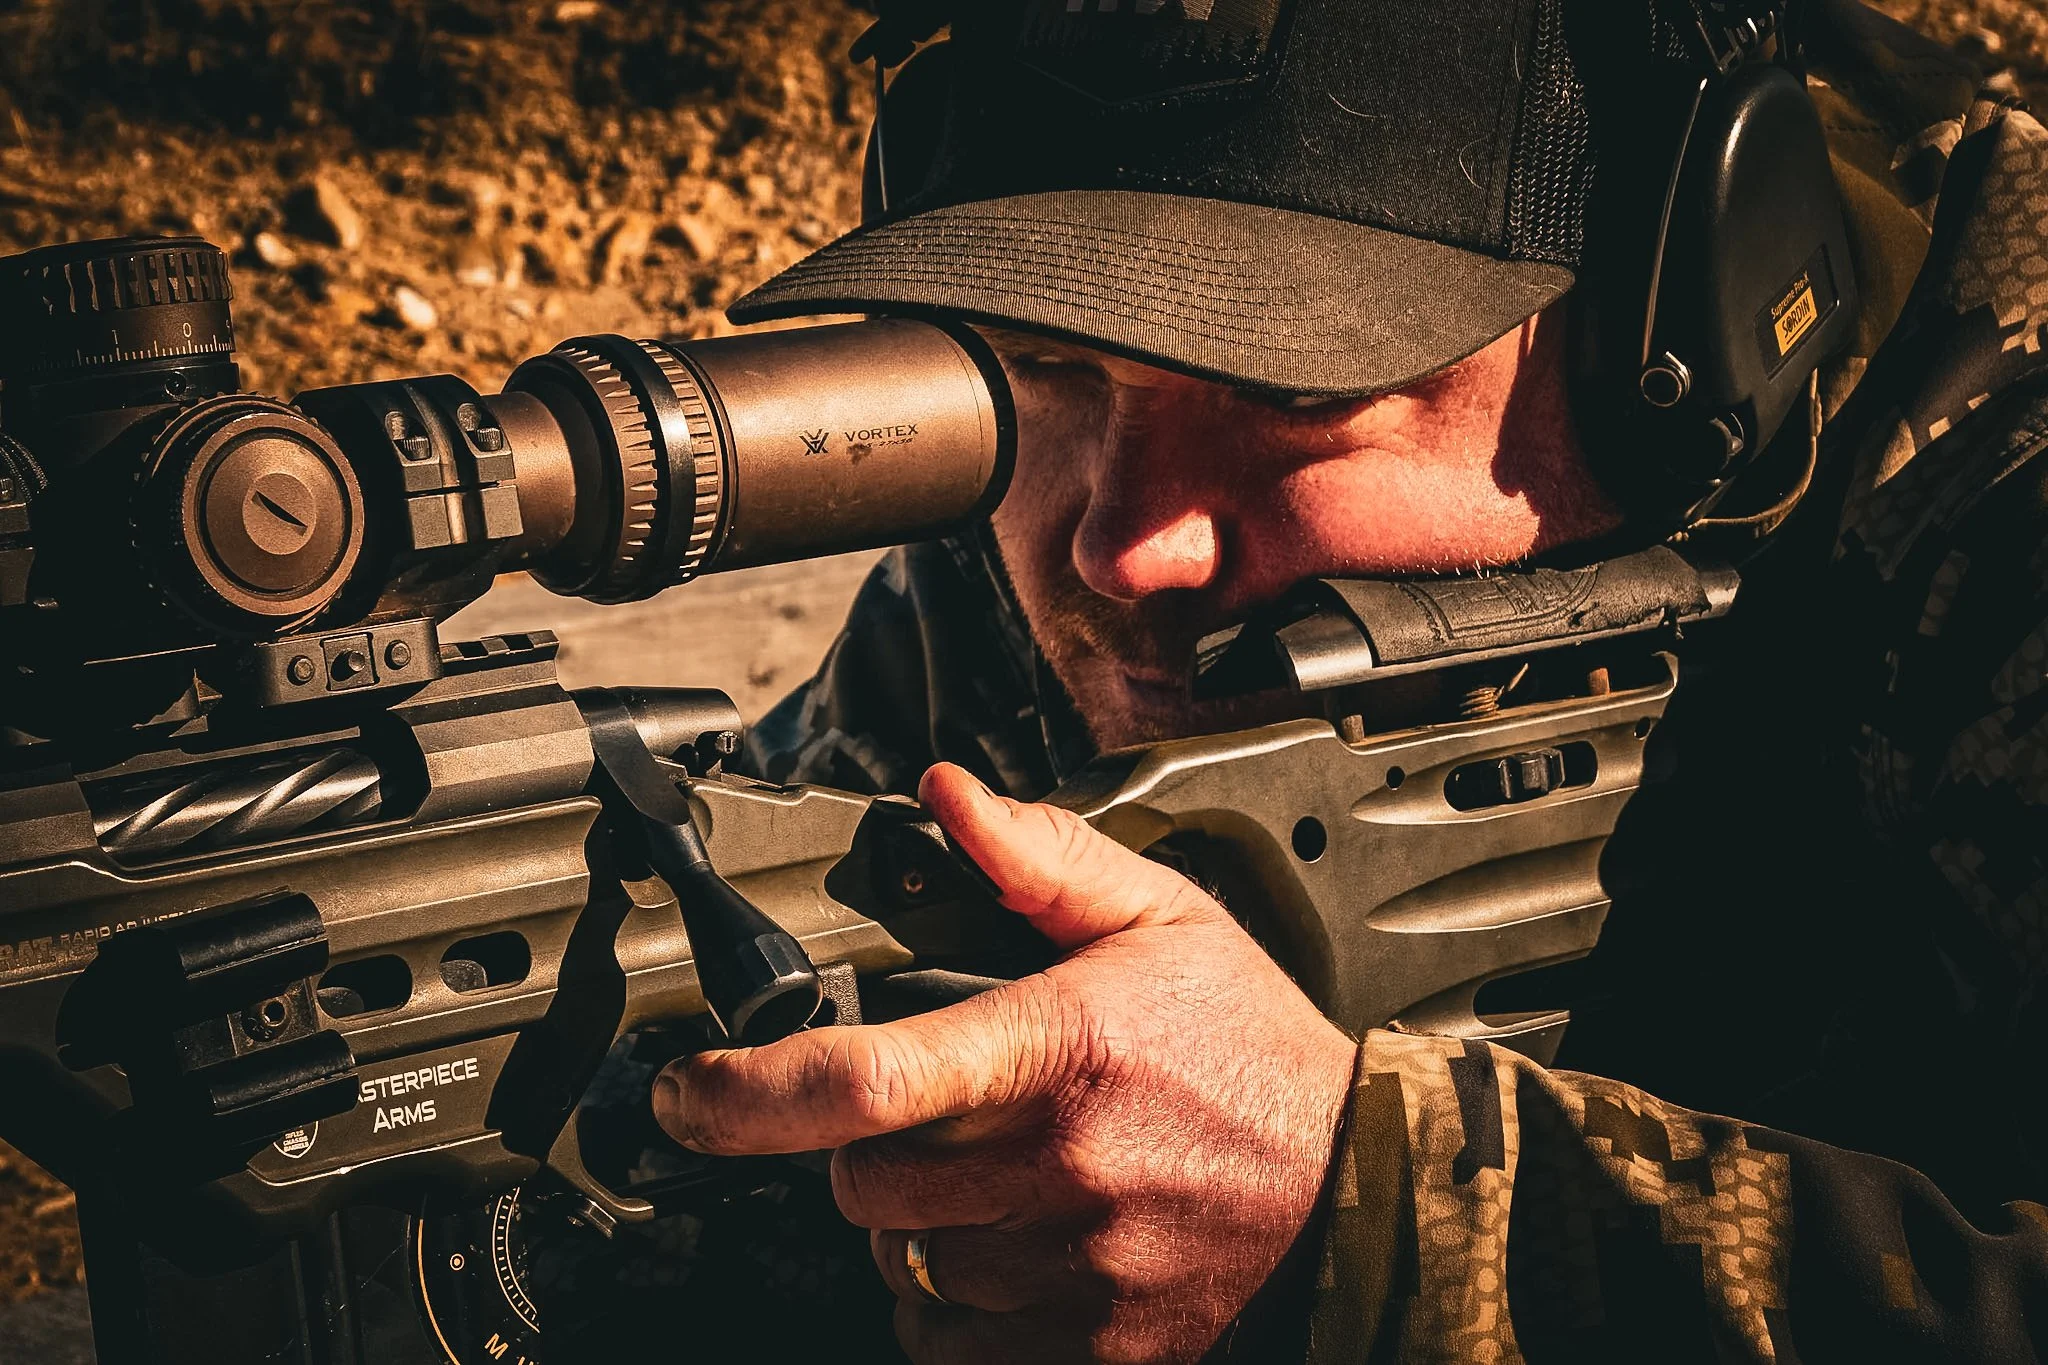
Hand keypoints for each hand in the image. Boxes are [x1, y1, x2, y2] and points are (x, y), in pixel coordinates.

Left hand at [652, 763, 1359, 1363]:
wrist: (1359, 1188)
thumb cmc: (1251, 1048)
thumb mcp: (1160, 919)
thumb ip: (1038, 858)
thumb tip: (945, 795)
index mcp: (1061, 1048)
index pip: (866, 1080)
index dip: (746, 1094)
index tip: (689, 1093)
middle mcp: (1060, 1168)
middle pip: (865, 1184)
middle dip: (873, 1153)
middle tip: (944, 1122)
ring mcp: (1079, 1273)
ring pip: (906, 1269)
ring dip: (922, 1232)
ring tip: (1006, 1187)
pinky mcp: (1098, 1351)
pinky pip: (955, 1349)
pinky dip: (956, 1314)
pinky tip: (1014, 1259)